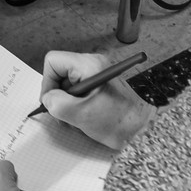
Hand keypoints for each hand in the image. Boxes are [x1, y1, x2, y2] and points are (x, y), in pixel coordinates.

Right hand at [39, 51, 156, 149]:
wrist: (143, 129)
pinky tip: (85, 116)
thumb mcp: (82, 115)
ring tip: (78, 117)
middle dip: (58, 95)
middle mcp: (92, 64)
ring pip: (67, 84)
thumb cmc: (119, 121)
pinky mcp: (99, 84)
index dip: (48, 82)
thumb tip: (47, 99)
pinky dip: (76, 104)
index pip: (53, 61)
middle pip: (59, 73)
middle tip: (64, 114)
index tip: (52, 101)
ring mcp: (96, 73)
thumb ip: (58, 104)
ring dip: (68, 102)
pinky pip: (78, 90)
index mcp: (88, 65)